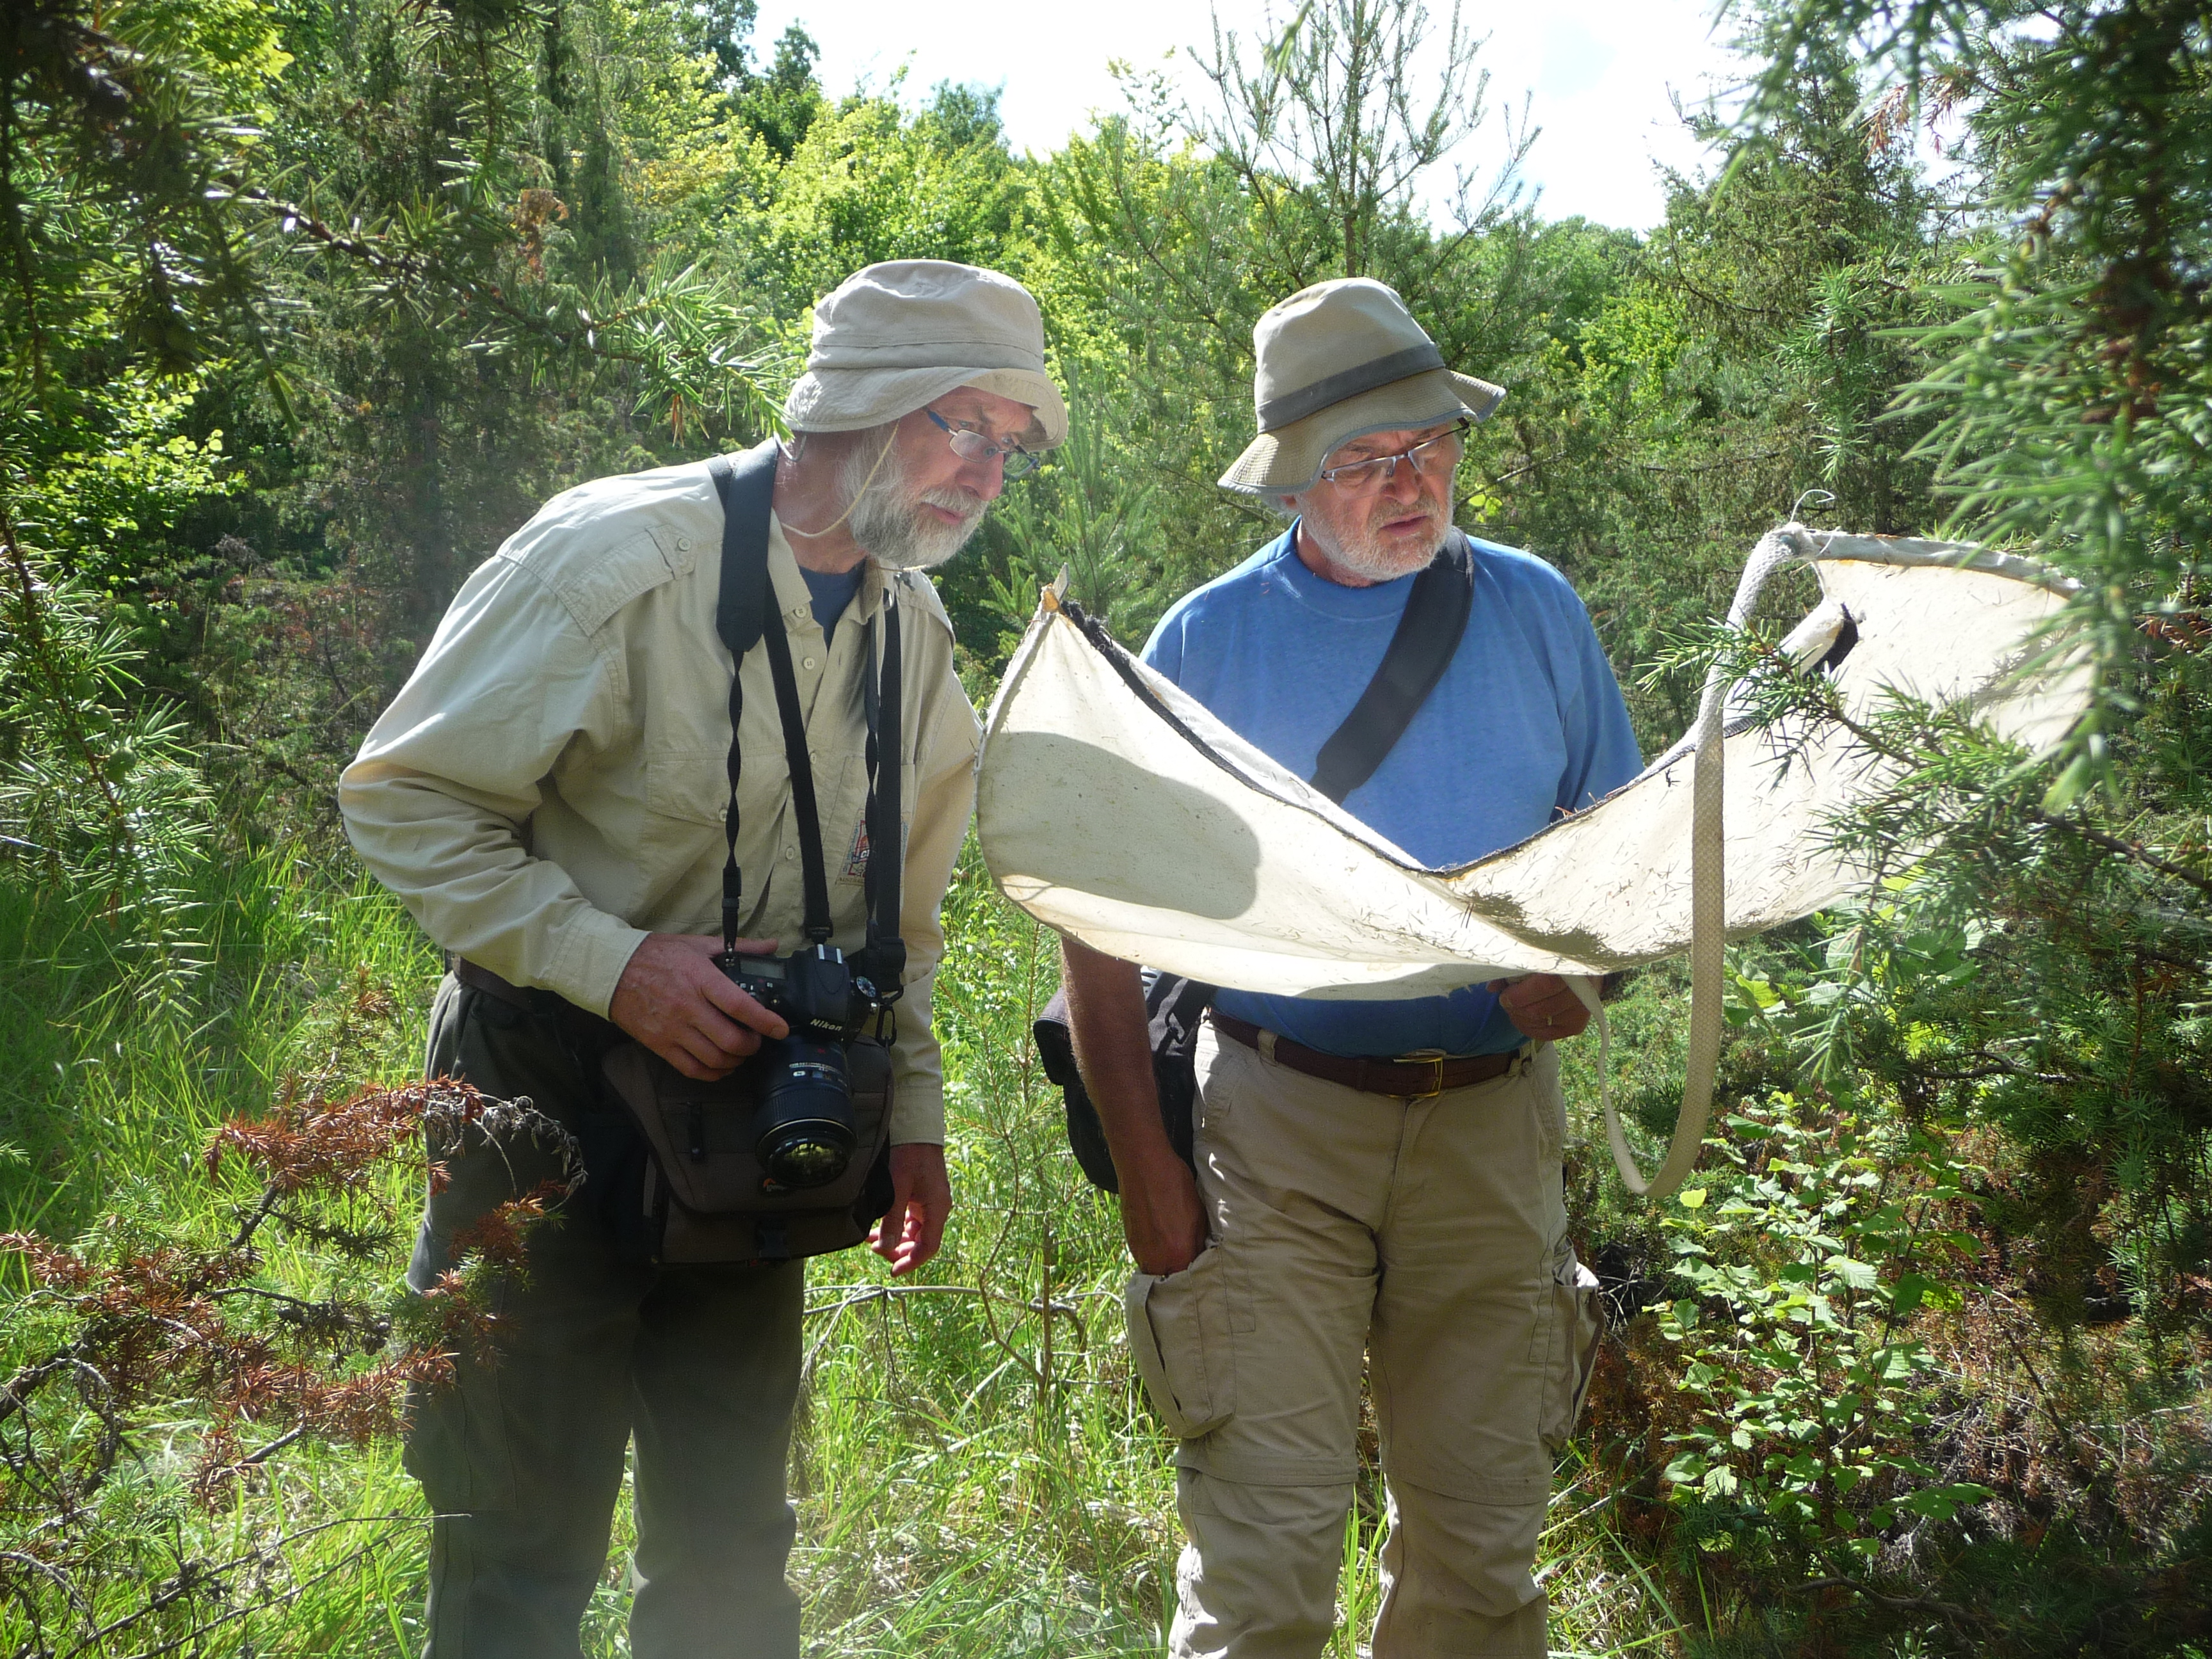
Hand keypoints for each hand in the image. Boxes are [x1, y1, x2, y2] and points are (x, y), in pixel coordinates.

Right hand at [609, 933, 788, 1079]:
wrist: (613, 970)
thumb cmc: (657, 955)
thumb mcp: (698, 944)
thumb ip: (739, 947)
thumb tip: (771, 946)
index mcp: (700, 979)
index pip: (739, 1005)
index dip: (765, 1021)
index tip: (780, 1028)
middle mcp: (687, 1007)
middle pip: (730, 1040)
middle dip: (752, 1045)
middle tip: (758, 1040)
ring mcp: (672, 1029)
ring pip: (714, 1059)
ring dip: (735, 1061)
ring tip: (741, 1052)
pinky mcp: (660, 1044)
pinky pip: (691, 1069)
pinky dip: (712, 1073)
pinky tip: (721, 1065)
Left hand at [871, 1143, 950, 1275]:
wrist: (915, 1129)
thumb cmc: (909, 1155)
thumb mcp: (897, 1189)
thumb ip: (891, 1220)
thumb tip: (884, 1248)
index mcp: (937, 1209)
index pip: (928, 1247)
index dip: (911, 1262)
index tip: (893, 1270)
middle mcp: (936, 1208)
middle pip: (920, 1241)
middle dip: (898, 1249)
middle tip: (876, 1249)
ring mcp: (929, 1201)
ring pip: (913, 1230)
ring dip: (894, 1237)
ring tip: (872, 1239)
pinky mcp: (921, 1194)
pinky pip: (910, 1218)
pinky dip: (895, 1224)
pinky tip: (879, 1225)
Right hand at [1118, 1152, 1208, 1276]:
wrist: (1143, 1165)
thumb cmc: (1174, 1185)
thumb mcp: (1198, 1215)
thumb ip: (1199, 1242)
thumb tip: (1201, 1256)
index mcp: (1178, 1255)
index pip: (1190, 1281)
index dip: (1197, 1276)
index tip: (1202, 1270)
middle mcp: (1155, 1260)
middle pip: (1170, 1280)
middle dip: (1179, 1274)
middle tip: (1188, 1261)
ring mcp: (1139, 1251)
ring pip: (1155, 1270)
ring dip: (1164, 1265)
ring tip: (1173, 1248)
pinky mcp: (1129, 1240)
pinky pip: (1144, 1257)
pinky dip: (1153, 1253)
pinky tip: (1161, 1236)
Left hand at [1488, 973, 1593, 1042]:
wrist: (1582, 972)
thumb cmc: (1553, 963)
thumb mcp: (1535, 960)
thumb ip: (1514, 970)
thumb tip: (1492, 988)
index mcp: (1571, 967)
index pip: (1544, 986)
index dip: (1519, 995)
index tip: (1504, 995)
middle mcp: (1581, 991)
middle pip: (1539, 1009)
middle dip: (1516, 1007)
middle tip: (1506, 1001)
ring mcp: (1581, 1011)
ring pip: (1541, 1021)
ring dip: (1520, 1017)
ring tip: (1514, 1008)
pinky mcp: (1577, 1025)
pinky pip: (1546, 1034)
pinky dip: (1529, 1028)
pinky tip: (1523, 1019)